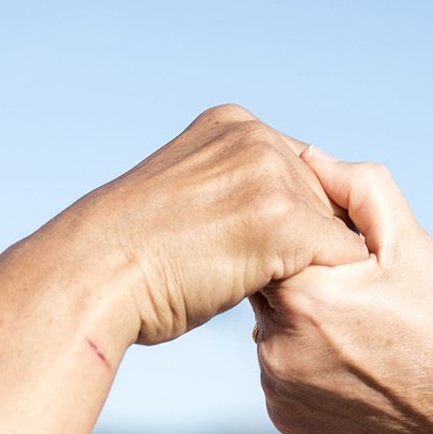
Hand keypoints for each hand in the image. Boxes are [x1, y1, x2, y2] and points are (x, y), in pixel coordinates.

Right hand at [69, 105, 369, 345]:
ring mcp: (269, 174)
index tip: (270, 261)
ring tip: (284, 299)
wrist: (92, 276)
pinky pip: (340, 256)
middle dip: (308, 244)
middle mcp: (255, 137)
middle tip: (284, 286)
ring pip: (334, 228)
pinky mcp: (282, 219)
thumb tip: (263, 224)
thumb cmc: (128, 260)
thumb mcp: (182, 199)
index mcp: (232, 124)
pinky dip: (328, 288)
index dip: (293, 221)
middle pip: (322, 196)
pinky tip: (298, 309)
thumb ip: (226, 191)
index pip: (298, 171)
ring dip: (315, 269)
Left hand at [253, 148, 432, 433]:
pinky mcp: (281, 415)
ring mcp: (275, 385)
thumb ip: (359, 188)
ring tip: (361, 328)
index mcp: (305, 292)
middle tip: (357, 288)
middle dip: (303, 271)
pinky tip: (352, 362)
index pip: (273, 233)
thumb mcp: (413, 245)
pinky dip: (304, 357)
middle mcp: (275, 342)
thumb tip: (309, 157)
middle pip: (266, 279)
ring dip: (300, 314)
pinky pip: (279, 366)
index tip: (349, 246)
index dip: (308, 229)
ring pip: (270, 322)